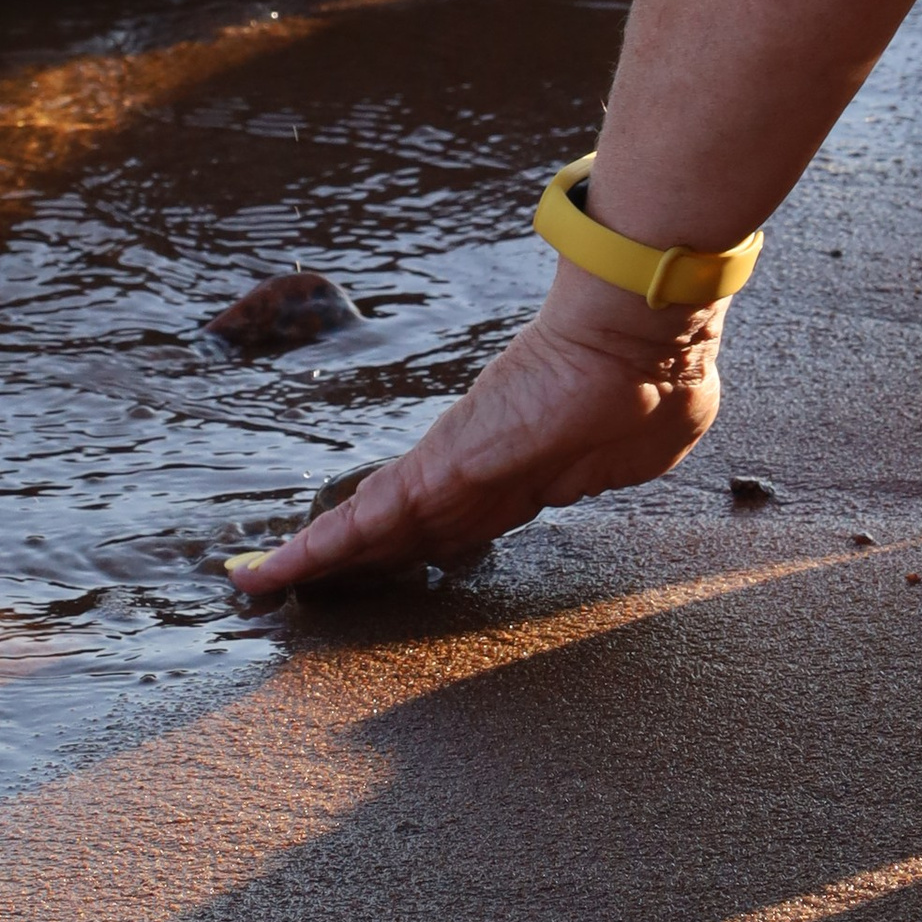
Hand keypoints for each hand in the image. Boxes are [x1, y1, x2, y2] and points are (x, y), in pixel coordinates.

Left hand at [223, 263, 724, 599]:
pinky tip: (268, 574)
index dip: (418, 542)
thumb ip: (619, 462)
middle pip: (404, 529)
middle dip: (357, 560)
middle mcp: (482, 475)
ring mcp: (457, 471)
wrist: (641, 341)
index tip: (394, 559)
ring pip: (372, 529)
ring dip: (322, 559)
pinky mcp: (439, 472)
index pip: (457, 516)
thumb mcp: (645, 446)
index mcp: (529, 472)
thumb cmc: (658, 381)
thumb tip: (633, 449)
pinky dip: (315, 550)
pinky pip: (365, 521)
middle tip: (305, 578)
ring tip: (263, 579)